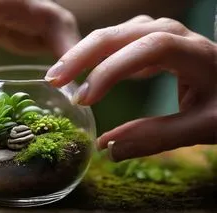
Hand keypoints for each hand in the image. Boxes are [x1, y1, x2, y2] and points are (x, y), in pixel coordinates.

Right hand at [44, 15, 216, 161]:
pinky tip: (81, 72)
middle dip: (82, 55)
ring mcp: (161, 34)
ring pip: (114, 34)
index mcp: (194, 53)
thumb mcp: (203, 128)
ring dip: (83, 53)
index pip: (148, 49)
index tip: (85, 100)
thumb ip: (159, 137)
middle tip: (53, 81)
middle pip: (121, 34)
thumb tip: (109, 150)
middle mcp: (175, 34)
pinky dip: (94, 56)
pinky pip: (117, 42)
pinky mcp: (151, 42)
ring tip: (59, 76)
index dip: (112, 70)